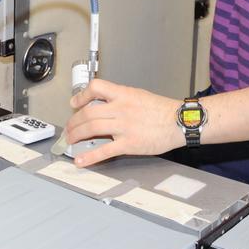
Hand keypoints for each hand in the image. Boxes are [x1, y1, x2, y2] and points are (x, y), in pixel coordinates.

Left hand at [63, 78, 182, 166]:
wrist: (179, 121)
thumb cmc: (162, 110)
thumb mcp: (139, 95)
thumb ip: (121, 99)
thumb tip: (104, 105)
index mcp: (124, 94)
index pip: (95, 88)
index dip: (81, 95)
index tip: (74, 102)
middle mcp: (121, 109)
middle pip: (88, 113)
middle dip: (73, 122)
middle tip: (69, 128)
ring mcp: (124, 127)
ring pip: (91, 129)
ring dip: (76, 135)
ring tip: (70, 140)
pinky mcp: (128, 144)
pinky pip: (104, 150)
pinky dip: (89, 156)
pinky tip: (80, 160)